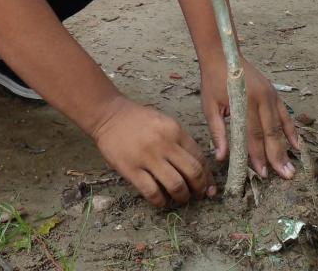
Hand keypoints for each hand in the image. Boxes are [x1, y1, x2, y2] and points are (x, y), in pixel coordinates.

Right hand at [91, 97, 216, 206]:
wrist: (109, 115)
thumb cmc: (138, 119)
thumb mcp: (164, 123)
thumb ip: (180, 141)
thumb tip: (197, 167)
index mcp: (175, 130)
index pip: (199, 157)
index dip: (207, 176)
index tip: (209, 187)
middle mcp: (165, 144)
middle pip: (193, 173)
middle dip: (199, 189)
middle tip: (198, 195)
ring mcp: (148, 157)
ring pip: (176, 185)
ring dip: (182, 197)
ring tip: (180, 199)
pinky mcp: (131, 169)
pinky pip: (152, 192)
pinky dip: (161, 201)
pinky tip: (161, 201)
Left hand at [200, 58, 298, 179]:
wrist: (223, 54)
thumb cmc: (213, 81)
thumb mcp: (209, 106)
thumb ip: (217, 132)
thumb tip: (221, 158)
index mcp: (245, 101)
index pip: (253, 134)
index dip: (258, 155)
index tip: (262, 173)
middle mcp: (262, 98)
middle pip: (270, 132)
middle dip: (276, 156)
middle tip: (285, 176)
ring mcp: (271, 95)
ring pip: (280, 126)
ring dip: (286, 148)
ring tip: (291, 168)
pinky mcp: (274, 93)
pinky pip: (286, 115)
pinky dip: (291, 131)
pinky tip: (296, 146)